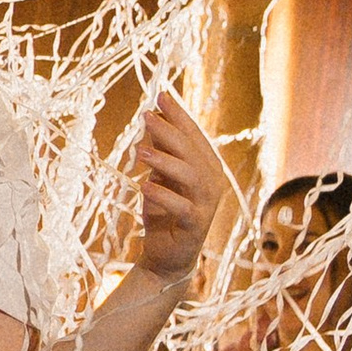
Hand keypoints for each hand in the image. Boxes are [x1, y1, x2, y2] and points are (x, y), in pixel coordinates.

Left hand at [130, 85, 220, 288]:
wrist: (166, 255)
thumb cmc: (164, 212)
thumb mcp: (158, 177)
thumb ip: (160, 151)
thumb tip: (151, 118)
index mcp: (206, 167)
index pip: (194, 136)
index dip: (179, 116)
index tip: (161, 95)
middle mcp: (211, 183)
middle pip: (192, 152)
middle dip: (170, 131)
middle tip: (146, 117)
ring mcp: (206, 205)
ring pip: (191, 176)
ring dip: (165, 161)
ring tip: (140, 152)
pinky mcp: (195, 225)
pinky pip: (182, 207)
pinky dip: (164, 195)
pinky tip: (145, 185)